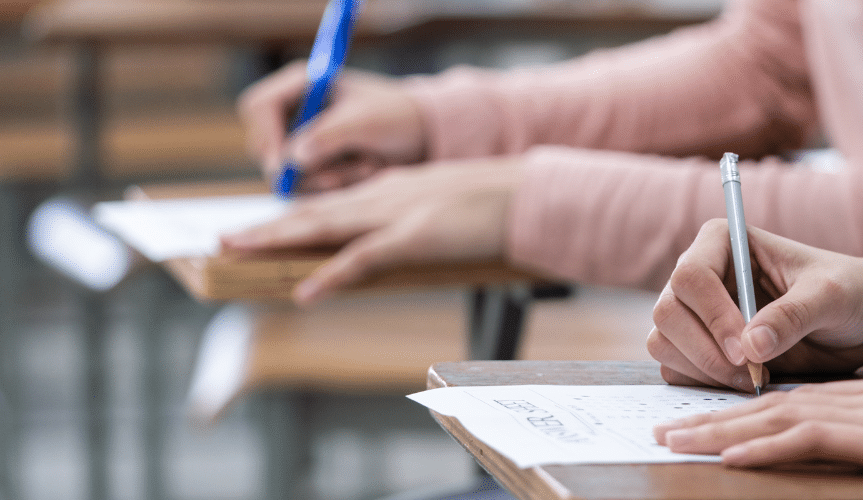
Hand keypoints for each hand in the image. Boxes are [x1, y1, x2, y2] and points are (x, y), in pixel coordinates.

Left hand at [221, 157, 520, 304]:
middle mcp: (384, 196)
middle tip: (224, 239)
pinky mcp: (414, 237)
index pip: (331, 203)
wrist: (528, 194)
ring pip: (323, 226)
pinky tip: (304, 290)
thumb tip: (396, 238)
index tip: (262, 229)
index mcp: (393, 189)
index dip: (292, 217)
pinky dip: (330, 275)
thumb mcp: (446, 205)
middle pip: (313, 212)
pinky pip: (363, 259)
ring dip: (277, 240)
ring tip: (237, 250)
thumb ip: (416, 216)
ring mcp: (397, 214)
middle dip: (266, 227)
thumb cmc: (497, 203)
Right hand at [238, 62, 426, 191]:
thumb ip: (329, 135)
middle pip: (263, 147)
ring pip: (286, 175)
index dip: (266, 135)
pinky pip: (306, 190)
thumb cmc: (398, 116)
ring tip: (368, 166)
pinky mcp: (314, 168)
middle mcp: (295, 113)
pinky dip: (336, 187)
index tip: (283, 162)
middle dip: (302, 168)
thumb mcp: (366, 121)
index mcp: (302, 85)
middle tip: (337, 176)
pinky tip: (365, 173)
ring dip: (328, 178)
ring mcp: (302, 142)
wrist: (425, 137)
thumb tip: (292, 158)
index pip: (259, 106)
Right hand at [647, 220, 862, 391]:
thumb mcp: (831, 297)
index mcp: (723, 242)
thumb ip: (794, 315)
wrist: (858, 323)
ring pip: (664, 343)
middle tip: (751, 374)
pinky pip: (676, 369)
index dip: (714, 317)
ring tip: (755, 378)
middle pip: (668, 312)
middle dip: (705, 351)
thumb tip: (751, 346)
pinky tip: (746, 382)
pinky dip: (703, 383)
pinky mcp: (698, 346)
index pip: (691, 275)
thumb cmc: (847, 293)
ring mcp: (695, 312)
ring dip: (704, 370)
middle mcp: (701, 274)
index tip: (748, 352)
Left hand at [655, 363, 862, 483]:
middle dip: (716, 416)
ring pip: (780, 417)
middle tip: (666, 426)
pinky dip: (767, 445)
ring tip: (676, 439)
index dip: (749, 407)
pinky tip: (733, 453)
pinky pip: (813, 440)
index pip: (801, 398)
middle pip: (776, 403)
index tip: (710, 417)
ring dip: (722, 429)